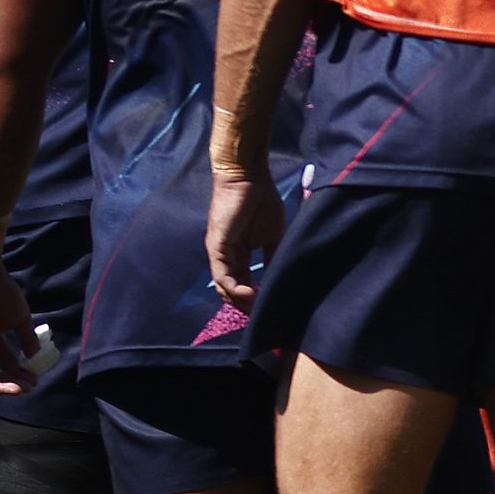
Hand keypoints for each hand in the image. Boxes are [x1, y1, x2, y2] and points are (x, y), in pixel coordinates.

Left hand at [206, 168, 282, 309]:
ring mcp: (219, 253)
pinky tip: (250, 295)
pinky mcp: (217, 247)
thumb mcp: (274, 236)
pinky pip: (221, 275)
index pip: (243, 284)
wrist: (249, 177)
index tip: (269, 308)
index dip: (254, 299)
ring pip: (224, 288)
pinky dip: (234, 289)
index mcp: (239, 255)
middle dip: (247, 306)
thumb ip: (272, 258)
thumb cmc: (262, 201)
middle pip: (231, 291)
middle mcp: (226, 257)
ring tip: (258, 309)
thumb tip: (278, 280)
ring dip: (240, 302)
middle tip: (263, 316)